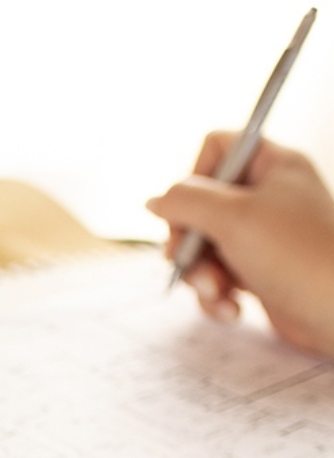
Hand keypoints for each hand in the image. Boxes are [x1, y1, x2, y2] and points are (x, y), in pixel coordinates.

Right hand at [146, 134, 333, 356]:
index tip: (193, 209)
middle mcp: (267, 197)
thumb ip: (185, 202)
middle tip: (191, 264)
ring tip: (218, 293)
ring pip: (202, 245)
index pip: (217, 148)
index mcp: (273, 167)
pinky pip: (216, 276)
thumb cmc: (300, 259)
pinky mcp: (257, 271)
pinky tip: (232, 309)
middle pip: (198, 205)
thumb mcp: (233, 218)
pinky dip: (215, 296)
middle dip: (189, 243)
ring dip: (200, 275)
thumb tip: (156, 201)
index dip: (195, 177)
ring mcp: (261, 236)